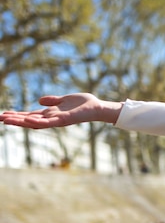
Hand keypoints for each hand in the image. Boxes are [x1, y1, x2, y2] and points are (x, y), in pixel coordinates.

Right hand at [0, 93, 121, 128]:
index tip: (3, 114)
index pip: (30, 115)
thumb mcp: (64, 100)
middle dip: (14, 120)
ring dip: (21, 122)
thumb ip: (52, 101)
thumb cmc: (83, 104)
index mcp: (50, 114)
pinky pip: (49, 122)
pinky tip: (28, 120)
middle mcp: (51, 119)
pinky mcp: (64, 120)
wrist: (97, 108)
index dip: (17, 115)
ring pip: (35, 123)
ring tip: (7, 120)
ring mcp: (57, 121)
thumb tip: (39, 100)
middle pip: (29, 120)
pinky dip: (38, 122)